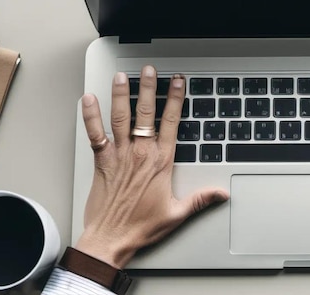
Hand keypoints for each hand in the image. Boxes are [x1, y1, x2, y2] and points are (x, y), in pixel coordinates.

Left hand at [76, 65, 228, 267]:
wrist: (111, 239)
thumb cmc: (141, 227)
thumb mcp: (177, 213)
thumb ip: (201, 199)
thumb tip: (222, 193)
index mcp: (161, 162)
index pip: (171, 123)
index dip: (175, 100)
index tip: (178, 82)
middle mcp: (140, 153)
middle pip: (145, 114)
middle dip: (149, 88)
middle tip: (151, 70)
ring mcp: (119, 155)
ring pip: (120, 118)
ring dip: (121, 95)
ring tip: (122, 76)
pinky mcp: (101, 162)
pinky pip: (95, 134)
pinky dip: (90, 116)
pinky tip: (88, 100)